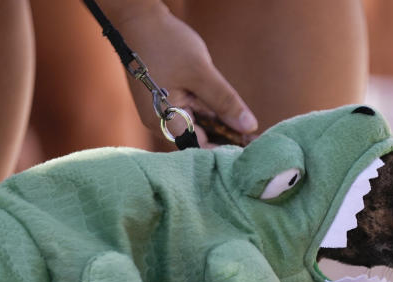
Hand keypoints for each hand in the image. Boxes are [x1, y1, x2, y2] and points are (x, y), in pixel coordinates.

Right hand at [107, 2, 257, 142]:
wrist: (140, 20)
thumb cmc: (166, 44)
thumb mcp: (202, 73)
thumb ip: (225, 102)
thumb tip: (249, 127)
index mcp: (164, 120)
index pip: (199, 147)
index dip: (224, 150)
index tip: (249, 148)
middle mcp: (160, 122)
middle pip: (197, 139)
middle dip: (223, 138)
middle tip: (252, 138)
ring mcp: (161, 112)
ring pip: (195, 126)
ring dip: (217, 126)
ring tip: (244, 129)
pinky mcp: (164, 102)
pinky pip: (189, 114)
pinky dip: (207, 114)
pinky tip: (225, 113)